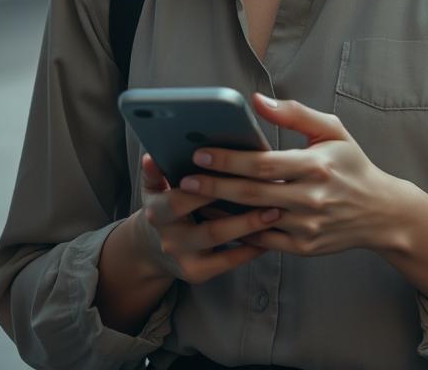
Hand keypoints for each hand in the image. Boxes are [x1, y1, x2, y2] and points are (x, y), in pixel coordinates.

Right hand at [134, 152, 276, 284]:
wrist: (151, 249)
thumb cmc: (164, 207)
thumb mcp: (153, 190)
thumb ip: (155, 173)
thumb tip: (151, 155)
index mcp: (157, 213)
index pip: (180, 201)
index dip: (206, 189)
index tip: (235, 173)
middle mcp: (170, 239)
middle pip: (207, 228)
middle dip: (238, 212)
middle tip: (269, 194)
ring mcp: (184, 258)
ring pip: (220, 243)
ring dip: (250, 227)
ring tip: (276, 212)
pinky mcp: (198, 272)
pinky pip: (228, 261)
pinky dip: (251, 247)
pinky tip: (272, 232)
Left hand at [176, 94, 405, 257]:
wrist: (379, 212)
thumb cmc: (352, 165)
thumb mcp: (333, 131)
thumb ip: (295, 114)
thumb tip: (257, 101)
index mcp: (318, 165)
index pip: (264, 163)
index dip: (229, 160)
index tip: (201, 153)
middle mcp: (312, 197)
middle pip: (252, 193)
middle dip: (214, 186)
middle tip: (185, 179)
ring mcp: (306, 225)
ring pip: (253, 219)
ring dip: (219, 211)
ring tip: (191, 200)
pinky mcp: (303, 247)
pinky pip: (262, 240)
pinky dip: (238, 231)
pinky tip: (218, 219)